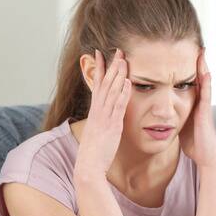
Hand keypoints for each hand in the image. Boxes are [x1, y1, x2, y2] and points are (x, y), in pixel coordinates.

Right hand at [75, 49, 131, 175]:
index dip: (100, 68)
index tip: (100, 53)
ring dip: (118, 74)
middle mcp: (98, 111)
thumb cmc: (93, 152)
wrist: (88, 165)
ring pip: (112, 91)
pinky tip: (127, 82)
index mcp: (95, 111)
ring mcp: (104, 117)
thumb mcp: (97, 131)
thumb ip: (102, 120)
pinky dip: (122, 93)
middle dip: (111, 66)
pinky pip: (118, 106)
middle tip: (118, 50)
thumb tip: (105, 115)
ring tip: (123, 59)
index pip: (97, 84)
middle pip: (105, 83)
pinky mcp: (112, 125)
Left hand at [181, 51, 215, 168]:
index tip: (180, 53)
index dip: (186, 68)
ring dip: (203, 67)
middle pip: (198, 77)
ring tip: (201, 51)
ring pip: (204, 82)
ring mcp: (204, 106)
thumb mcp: (179, 124)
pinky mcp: (206, 112)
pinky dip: (206, 81)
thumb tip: (160, 112)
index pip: (189, 81)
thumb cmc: (192, 142)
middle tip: (195, 45)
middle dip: (196, 62)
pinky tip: (205, 71)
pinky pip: (207, 93)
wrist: (204, 156)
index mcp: (192, 103)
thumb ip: (173, 114)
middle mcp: (200, 102)